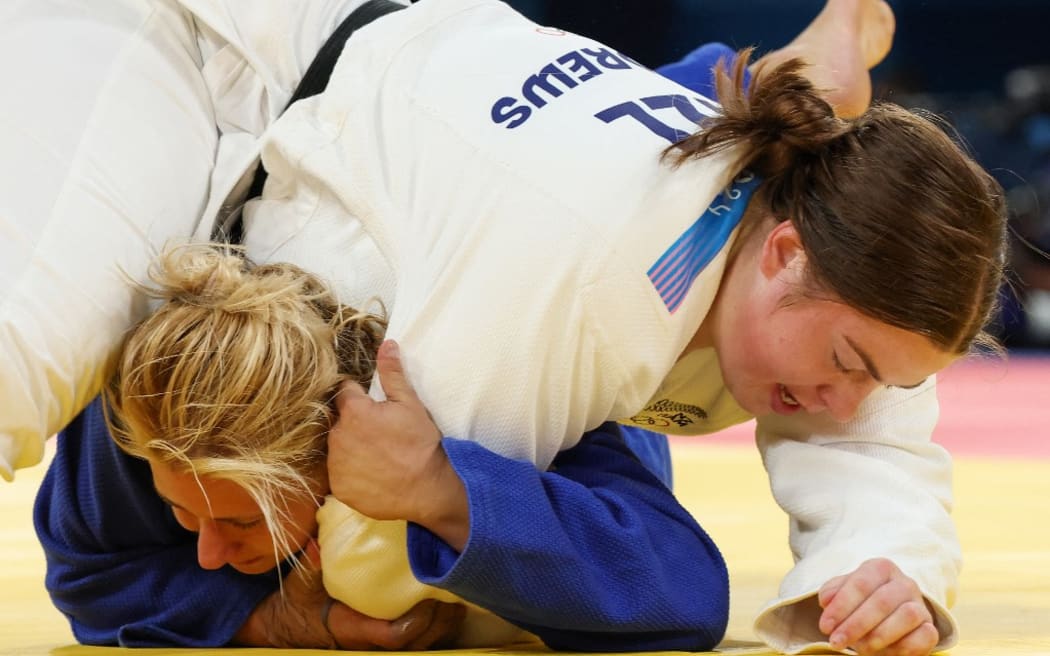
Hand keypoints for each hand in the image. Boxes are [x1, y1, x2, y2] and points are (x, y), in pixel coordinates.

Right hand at [234, 539, 465, 648]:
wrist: (284, 624)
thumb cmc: (294, 602)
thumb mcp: (298, 583)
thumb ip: (310, 564)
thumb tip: (315, 542)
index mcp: (354, 631)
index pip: (396, 635)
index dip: (419, 619)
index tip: (432, 592)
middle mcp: (370, 644)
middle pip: (418, 642)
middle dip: (441, 620)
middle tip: (457, 588)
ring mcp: (377, 645)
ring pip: (422, 644)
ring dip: (443, 623)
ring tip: (460, 596)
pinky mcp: (384, 639)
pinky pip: (418, 640)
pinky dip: (437, 626)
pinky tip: (449, 606)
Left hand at [327, 340, 469, 548]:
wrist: (428, 490)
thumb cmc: (421, 444)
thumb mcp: (410, 404)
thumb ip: (392, 374)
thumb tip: (385, 344)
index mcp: (353, 412)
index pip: (345, 392)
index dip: (359, 397)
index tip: (373, 407)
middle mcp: (337, 437)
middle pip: (339, 421)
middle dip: (354, 422)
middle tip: (380, 433)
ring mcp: (336, 465)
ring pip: (338, 447)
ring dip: (351, 447)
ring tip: (377, 455)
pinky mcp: (339, 488)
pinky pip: (340, 473)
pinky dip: (351, 472)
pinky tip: (372, 473)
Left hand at [818, 558, 938, 655]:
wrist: (888, 617)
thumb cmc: (861, 603)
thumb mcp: (844, 592)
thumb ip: (833, 592)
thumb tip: (827, 600)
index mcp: (880, 568)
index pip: (860, 584)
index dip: (841, 606)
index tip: (825, 627)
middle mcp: (904, 583)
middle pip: (882, 601)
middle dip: (855, 625)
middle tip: (836, 641)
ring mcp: (920, 605)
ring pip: (906, 616)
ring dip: (879, 636)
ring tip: (860, 648)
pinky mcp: (931, 628)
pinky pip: (925, 636)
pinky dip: (904, 647)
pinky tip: (886, 652)